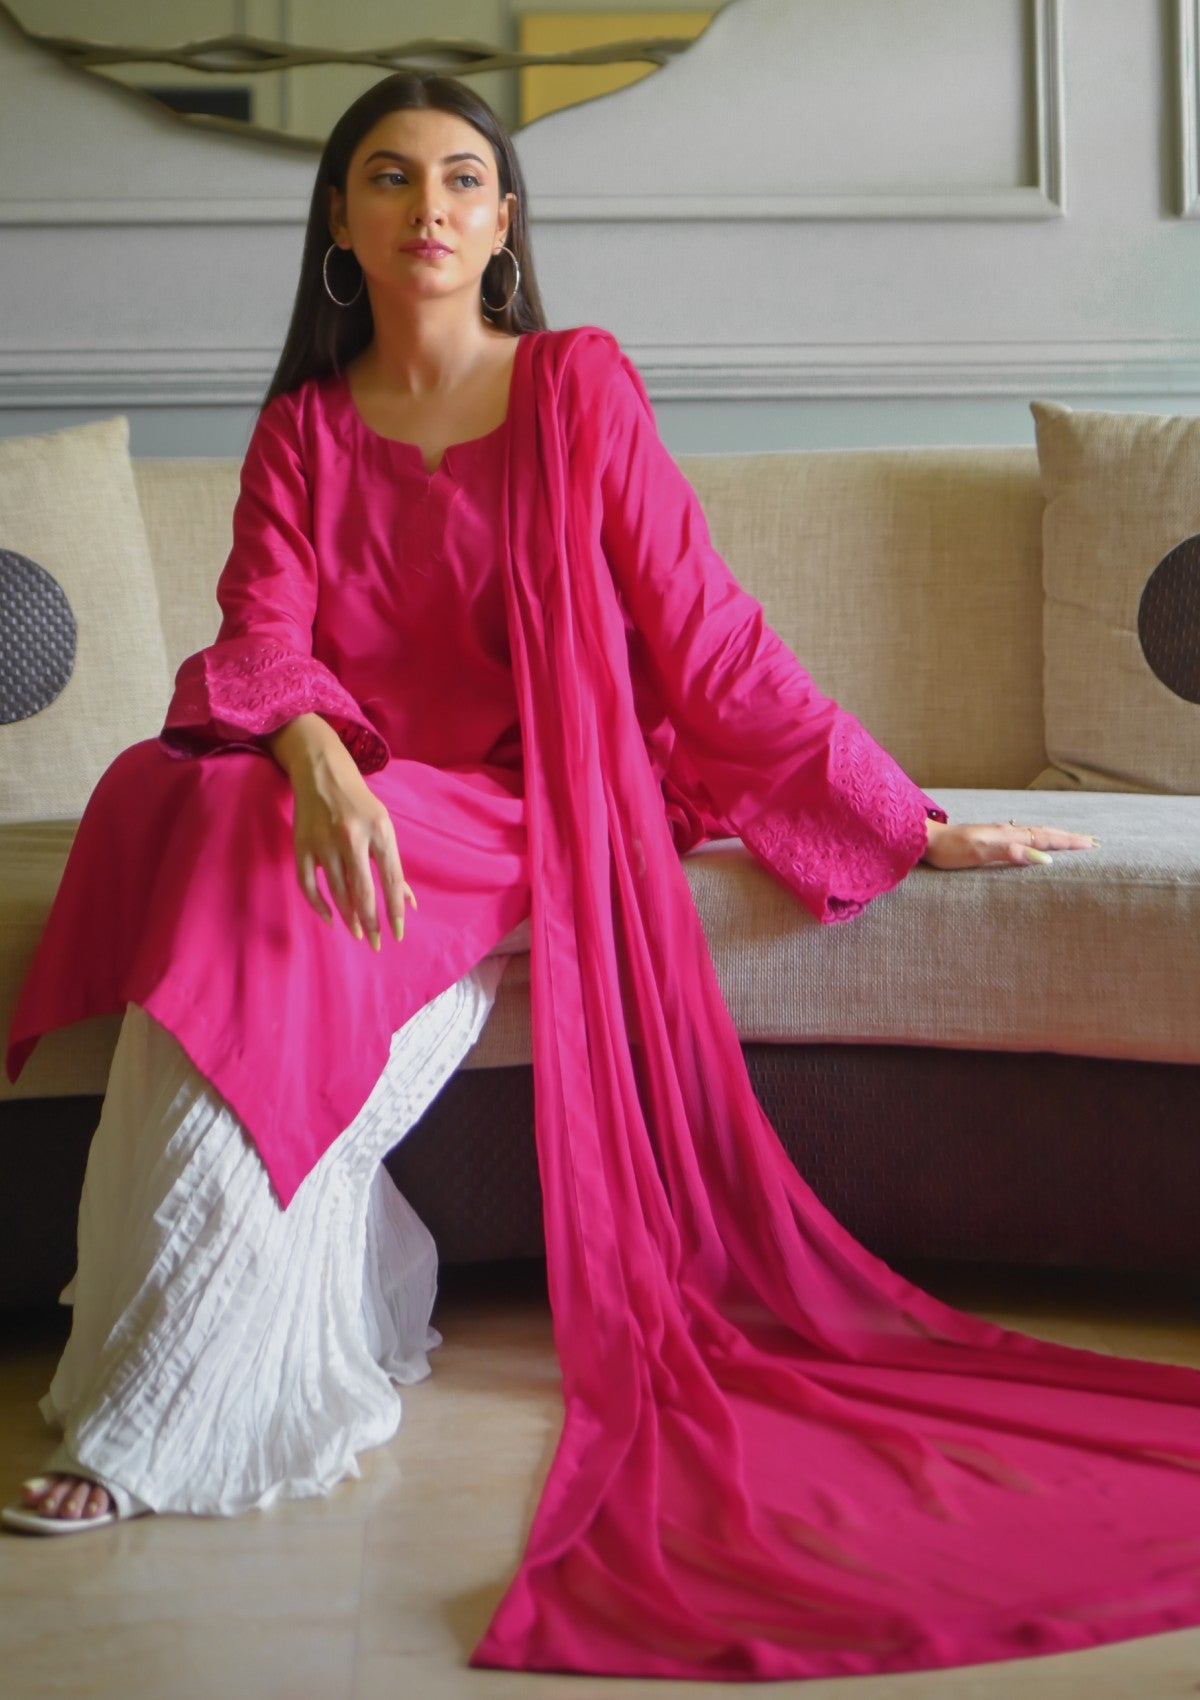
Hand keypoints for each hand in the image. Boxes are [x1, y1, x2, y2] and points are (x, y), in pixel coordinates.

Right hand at [268, 714, 416, 946]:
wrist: (323, 772)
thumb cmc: (360, 803)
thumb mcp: (384, 826)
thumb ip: (394, 864)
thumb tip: (408, 901)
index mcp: (379, 832)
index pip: (391, 880)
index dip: (395, 910)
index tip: (398, 933)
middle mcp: (352, 838)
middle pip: (363, 890)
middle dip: (371, 922)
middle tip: (376, 943)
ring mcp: (323, 842)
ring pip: (337, 891)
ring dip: (348, 917)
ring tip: (358, 933)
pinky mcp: (302, 846)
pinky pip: (308, 885)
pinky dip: (318, 905)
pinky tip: (330, 918)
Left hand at [921, 817, 1098, 870]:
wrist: (925, 840)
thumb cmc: (949, 849)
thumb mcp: (980, 852)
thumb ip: (1010, 853)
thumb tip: (1043, 858)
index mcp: (1008, 835)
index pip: (1045, 838)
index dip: (1069, 842)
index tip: (1092, 845)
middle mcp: (1006, 831)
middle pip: (1044, 832)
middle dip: (1069, 837)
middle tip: (1092, 841)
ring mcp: (998, 833)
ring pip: (1034, 832)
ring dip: (1055, 836)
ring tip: (1071, 839)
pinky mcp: (989, 837)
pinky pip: (1022, 836)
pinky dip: (1036, 837)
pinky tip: (1032, 837)